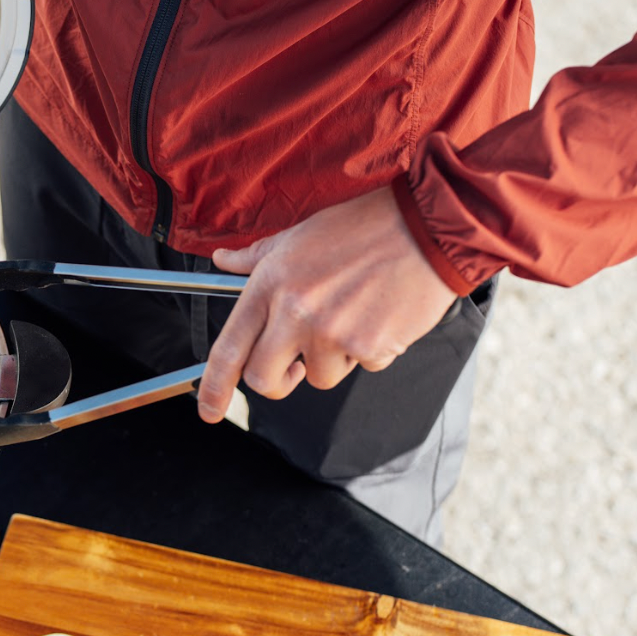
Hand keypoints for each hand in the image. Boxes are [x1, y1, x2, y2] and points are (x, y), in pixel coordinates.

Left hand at [196, 187, 457, 420]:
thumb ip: (257, 257)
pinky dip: (372, 350)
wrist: (427, 226)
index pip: (228, 349)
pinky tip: (381, 314)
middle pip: (265, 379)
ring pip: (320, 377)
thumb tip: (224, 259)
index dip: (214, 388)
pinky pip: (363, 367)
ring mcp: (332, 333)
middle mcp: (296, 312)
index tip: (209, 409)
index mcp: (271, 285)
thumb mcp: (298, 235)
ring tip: (353, 315)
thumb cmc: (363, 226)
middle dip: (279, 379)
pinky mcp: (370, 347)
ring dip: (334, 358)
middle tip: (296, 365)